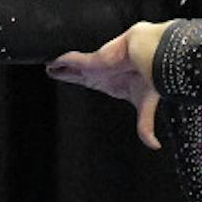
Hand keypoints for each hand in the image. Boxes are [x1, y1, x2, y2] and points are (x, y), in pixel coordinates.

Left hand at [46, 24, 164, 148]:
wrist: (151, 55)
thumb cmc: (150, 75)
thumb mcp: (144, 106)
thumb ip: (145, 126)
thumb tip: (154, 145)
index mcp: (112, 84)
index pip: (92, 83)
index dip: (83, 82)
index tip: (75, 81)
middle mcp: (101, 74)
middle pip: (78, 74)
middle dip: (66, 74)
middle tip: (52, 73)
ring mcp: (94, 66)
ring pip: (71, 67)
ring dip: (60, 68)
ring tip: (48, 67)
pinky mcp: (90, 61)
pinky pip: (70, 61)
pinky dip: (60, 62)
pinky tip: (50, 62)